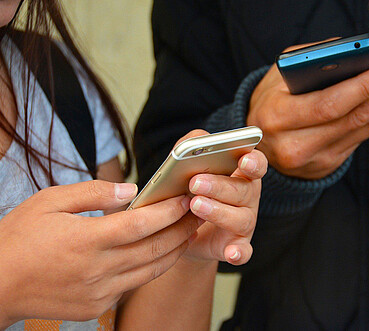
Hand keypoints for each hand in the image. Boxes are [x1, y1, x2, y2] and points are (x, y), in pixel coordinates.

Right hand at [0, 180, 199, 326]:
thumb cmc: (19, 238)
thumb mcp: (49, 202)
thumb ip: (93, 193)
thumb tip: (130, 190)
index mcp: (87, 240)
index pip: (142, 224)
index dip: (168, 211)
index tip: (184, 199)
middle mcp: (98, 269)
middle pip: (155, 248)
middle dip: (182, 230)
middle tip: (197, 214)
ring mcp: (100, 292)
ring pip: (151, 270)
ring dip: (174, 251)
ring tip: (188, 233)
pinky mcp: (98, 306)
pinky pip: (134, 284)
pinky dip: (151, 267)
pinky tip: (159, 253)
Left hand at [171, 130, 267, 265]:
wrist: (181, 229)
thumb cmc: (189, 190)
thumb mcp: (187, 165)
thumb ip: (191, 146)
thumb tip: (198, 139)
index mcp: (241, 174)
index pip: (256, 164)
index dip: (253, 161)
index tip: (243, 160)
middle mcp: (248, 198)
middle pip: (244, 190)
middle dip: (220, 185)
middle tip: (195, 182)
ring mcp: (245, 223)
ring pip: (241, 218)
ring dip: (219, 212)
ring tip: (195, 205)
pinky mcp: (236, 246)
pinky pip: (243, 251)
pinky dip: (239, 253)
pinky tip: (231, 253)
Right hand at [247, 40, 368, 178]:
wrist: (257, 144)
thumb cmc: (270, 101)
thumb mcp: (278, 75)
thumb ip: (312, 60)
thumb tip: (356, 52)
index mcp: (278, 118)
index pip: (330, 104)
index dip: (365, 86)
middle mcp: (296, 145)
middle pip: (356, 116)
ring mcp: (314, 159)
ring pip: (366, 127)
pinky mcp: (328, 164)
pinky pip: (364, 136)